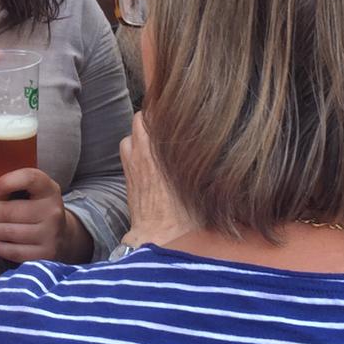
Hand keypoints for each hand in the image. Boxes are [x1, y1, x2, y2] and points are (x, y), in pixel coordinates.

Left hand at [0, 168, 69, 262]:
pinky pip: (12, 251)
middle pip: (10, 211)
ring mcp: (50, 235)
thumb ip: (15, 184)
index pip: (30, 179)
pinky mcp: (44, 254)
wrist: (63, 235)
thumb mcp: (34, 189)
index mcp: (49, 190)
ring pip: (8, 232)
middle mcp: (52, 212)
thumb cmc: (39, 208)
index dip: (7, 182)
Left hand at [119, 112, 193, 246]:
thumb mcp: (202, 186)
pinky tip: (146, 156)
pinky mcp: (127, 177)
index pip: (157, 115)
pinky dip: (133, 148)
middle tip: (167, 120)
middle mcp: (144, 154)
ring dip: (139, 133)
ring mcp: (132, 164)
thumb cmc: (185, 216)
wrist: (159, 238)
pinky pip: (125, 150)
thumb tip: (217, 147)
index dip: (165, 107)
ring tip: (156, 137)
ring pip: (130, 134)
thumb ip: (206, 164)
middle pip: (141, 119)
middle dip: (152, 117)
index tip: (178, 106)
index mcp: (163, 152)